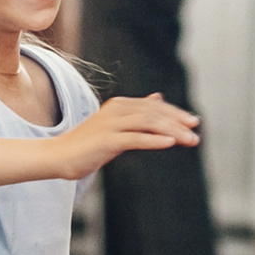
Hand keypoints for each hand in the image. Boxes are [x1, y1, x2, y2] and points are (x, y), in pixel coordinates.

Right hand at [51, 95, 198, 181]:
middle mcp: (116, 111)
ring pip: (148, 123)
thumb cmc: (87, 144)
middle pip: (154, 113)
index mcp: (120, 105)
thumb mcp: (114, 125)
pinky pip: (135, 138)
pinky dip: (154, 140)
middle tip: (196, 131)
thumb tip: (157, 98)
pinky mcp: (106, 141)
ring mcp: (110, 125)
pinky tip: (170, 143)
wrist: (57, 156)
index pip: (154, 107)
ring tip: (190, 140)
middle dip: (178, 121)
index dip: (175, 113)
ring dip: (172, 131)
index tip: (193, 121)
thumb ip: (136, 113)